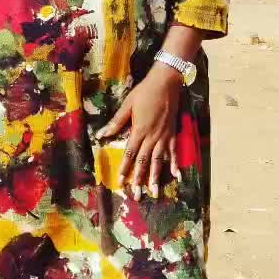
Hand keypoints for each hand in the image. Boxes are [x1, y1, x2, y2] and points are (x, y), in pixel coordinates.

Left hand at [96, 64, 182, 199]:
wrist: (166, 83)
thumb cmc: (144, 92)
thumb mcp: (127, 105)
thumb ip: (116, 122)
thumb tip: (102, 134)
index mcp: (139, 130)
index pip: (130, 153)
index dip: (125, 168)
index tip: (121, 182)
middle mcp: (152, 137)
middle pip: (144, 162)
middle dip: (140, 179)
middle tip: (137, 195)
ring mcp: (164, 137)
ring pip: (159, 161)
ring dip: (156, 177)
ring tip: (155, 192)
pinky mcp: (172, 134)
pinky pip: (174, 152)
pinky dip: (175, 164)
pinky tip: (176, 176)